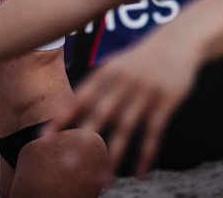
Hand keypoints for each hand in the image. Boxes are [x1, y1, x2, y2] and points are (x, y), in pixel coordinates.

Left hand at [46, 33, 200, 176]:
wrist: (178, 40)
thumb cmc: (140, 57)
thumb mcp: (115, 64)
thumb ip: (95, 86)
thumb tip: (69, 108)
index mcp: (106, 73)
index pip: (78, 99)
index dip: (61, 119)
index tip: (44, 139)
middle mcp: (122, 82)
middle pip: (99, 116)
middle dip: (82, 141)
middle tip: (66, 166)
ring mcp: (145, 92)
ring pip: (126, 129)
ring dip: (114, 156)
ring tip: (102, 181)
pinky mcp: (166, 101)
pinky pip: (154, 132)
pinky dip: (146, 154)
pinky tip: (140, 174)